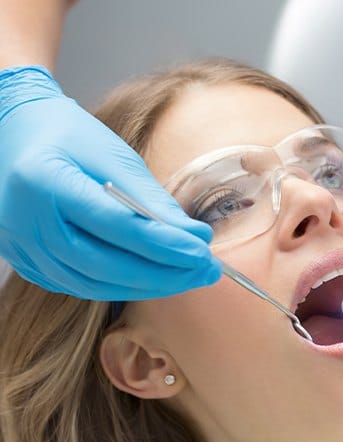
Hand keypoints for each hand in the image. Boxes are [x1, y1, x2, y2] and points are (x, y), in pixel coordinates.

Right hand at [0, 66, 221, 299]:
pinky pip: (82, 286)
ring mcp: (24, 248)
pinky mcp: (29, 263)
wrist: (16, 135)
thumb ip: (153, 200)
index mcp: (46, 182)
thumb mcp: (115, 156)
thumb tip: (195, 237)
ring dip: (148, 286)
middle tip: (206, 272)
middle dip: (165, 274)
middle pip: (107, 265)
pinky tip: (153, 279)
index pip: (117, 226)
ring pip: (95, 284)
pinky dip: (122, 286)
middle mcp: (27, 224)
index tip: (203, 254)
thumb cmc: (70, 137)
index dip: (165, 245)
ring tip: (188, 277)